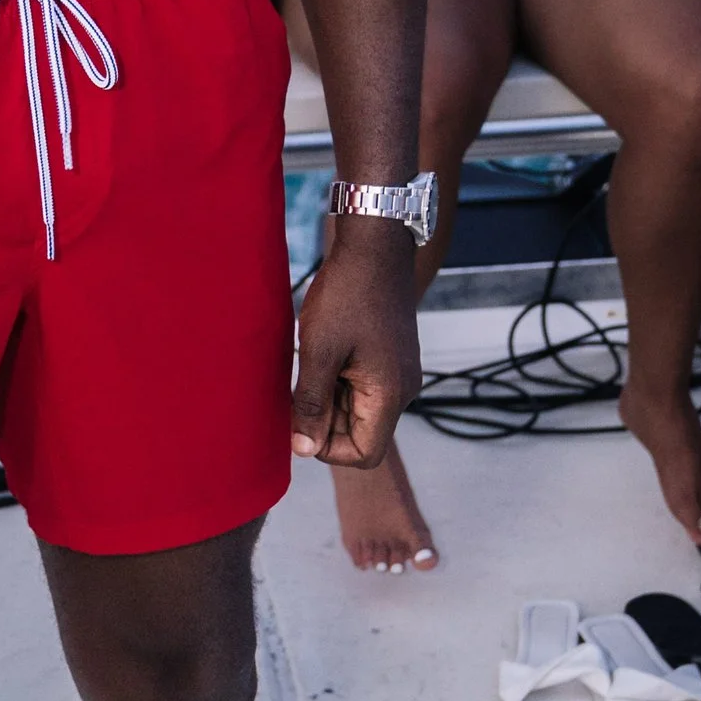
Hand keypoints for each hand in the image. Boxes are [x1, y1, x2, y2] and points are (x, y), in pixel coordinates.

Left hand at [290, 218, 422, 464]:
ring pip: (356, 410)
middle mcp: (402, 391)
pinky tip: (320, 354)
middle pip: (359, 433)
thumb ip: (311, 405)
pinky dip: (335, 381)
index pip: (362, 454)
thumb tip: (302, 450)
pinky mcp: (389, 360)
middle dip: (323, 419)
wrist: (375, 246)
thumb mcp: (319, 352)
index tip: (299, 418)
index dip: (325, 448)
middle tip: (298, 383)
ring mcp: (397, 374)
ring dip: (327, 398)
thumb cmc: (348, 294)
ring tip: (309, 363)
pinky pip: (360, 387)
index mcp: (389, 395)